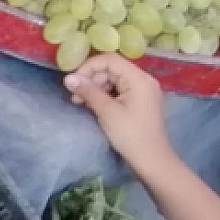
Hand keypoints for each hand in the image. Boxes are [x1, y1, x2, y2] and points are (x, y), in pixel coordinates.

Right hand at [63, 53, 176, 178]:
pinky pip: (118, 90)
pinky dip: (103, 95)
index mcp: (139, 79)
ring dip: (95, 88)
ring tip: (80, 102)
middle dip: (91, 79)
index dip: (88, 67)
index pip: (110, 60)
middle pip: (111, 69)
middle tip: (75, 96)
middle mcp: (143, 80)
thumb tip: (68, 78)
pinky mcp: (138, 100)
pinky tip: (92, 105)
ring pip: (113, 79)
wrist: (151, 159)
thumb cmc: (130, 135)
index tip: (73, 82)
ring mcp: (142, 90)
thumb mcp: (107, 112)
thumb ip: (88, 92)